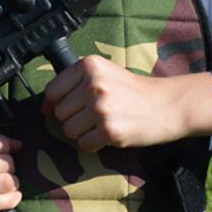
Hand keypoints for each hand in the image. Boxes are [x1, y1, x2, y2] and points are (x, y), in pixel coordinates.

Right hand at [0, 129, 21, 211]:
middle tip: (6, 169)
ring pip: (4, 183)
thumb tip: (12, 143)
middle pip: (5, 164)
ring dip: (12, 183)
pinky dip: (10, 201)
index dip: (10, 147)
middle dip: (10, 166)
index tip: (13, 150)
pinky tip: (12, 197)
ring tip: (9, 183)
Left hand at [40, 55, 181, 150]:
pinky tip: (111, 133)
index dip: (58, 103)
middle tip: (98, 114)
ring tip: (104, 123)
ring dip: (83, 132)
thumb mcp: (104, 74)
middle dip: (74, 119)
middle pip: (60, 113)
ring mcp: (101, 107)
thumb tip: (44, 108)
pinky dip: (95, 144)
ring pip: (69, 130)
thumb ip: (73, 84)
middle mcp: (93, 84)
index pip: (52, 91)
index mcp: (89, 66)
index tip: (73, 107)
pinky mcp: (109, 130)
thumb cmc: (133, 91)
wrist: (168, 105)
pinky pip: (84, 144)